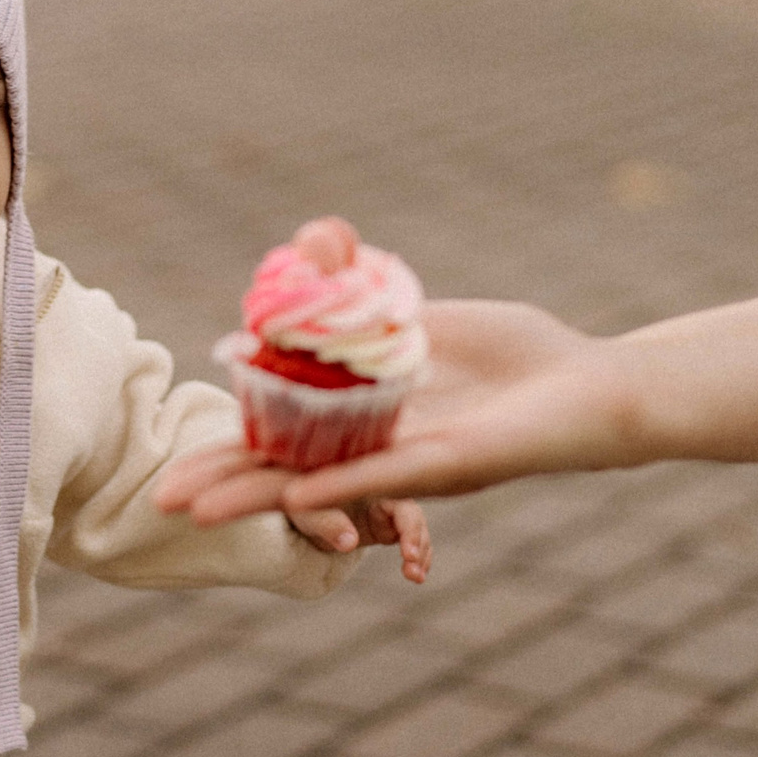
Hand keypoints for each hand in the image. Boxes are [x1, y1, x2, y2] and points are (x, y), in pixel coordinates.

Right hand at [160, 300, 638, 522]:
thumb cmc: (521, 357)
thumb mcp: (423, 315)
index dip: (231, 448)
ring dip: (258, 496)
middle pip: (285, 471)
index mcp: (367, 424)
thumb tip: (317, 246)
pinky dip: (340, 483)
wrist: (595, 387)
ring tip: (199, 510)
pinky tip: (300, 491)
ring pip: (319, 484)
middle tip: (163, 500)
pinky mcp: (452, 464)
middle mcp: (379, 453)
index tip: (182, 459)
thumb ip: (367, 292)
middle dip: (224, 484)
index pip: (282, 438)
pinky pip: (385, 474)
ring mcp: (411, 463)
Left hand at [284, 498, 431, 582]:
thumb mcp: (307, 512)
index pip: (399, 501)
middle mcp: (385, 494)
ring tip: (416, 577)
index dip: (409, 527)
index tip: (407, 552)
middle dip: (418, 543)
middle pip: (413, 517)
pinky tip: (416, 576)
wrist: (297, 508)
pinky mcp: (387, 528)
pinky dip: (415, 559)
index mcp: (369, 483)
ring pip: (416, 532)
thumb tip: (350, 542)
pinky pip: (409, 543)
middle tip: (413, 571)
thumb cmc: (300, 503)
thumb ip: (328, 522)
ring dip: (420, 555)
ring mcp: (388, 512)